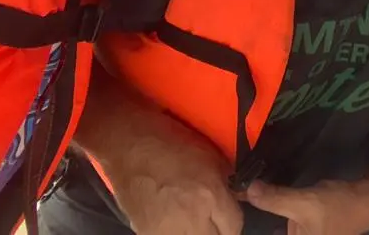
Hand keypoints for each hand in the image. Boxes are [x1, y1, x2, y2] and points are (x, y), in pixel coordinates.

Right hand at [102, 123, 242, 234]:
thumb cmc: (170, 143)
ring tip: (195, 220)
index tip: (229, 213)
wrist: (128, 145)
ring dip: (199, 233)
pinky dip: (177, 233)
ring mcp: (167, 231)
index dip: (233, 219)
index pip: (234, 227)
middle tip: (214, 218)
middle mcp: (191, 218)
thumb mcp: (210, 156)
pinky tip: (176, 222)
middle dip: (219, 230)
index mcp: (210, 195)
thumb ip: (229, 182)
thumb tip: (241, 197)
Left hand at [243, 180, 368, 234]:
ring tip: (245, 195)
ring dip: (263, 213)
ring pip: (272, 226)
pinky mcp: (301, 228)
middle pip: (267, 230)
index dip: (250, 226)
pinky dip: (273, 210)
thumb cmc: (338, 208)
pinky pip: (280, 222)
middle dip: (254, 219)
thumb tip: (246, 190)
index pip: (263, 234)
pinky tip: (263, 196)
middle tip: (237, 197)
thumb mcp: (302, 203)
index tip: (234, 211)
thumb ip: (274, 199)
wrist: (368, 199)